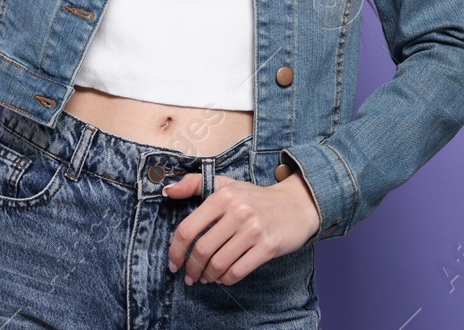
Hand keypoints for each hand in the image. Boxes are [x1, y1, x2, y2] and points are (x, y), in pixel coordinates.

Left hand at [162, 170, 320, 286]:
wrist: (296, 205)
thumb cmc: (255, 198)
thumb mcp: (226, 184)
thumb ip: (194, 184)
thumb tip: (167, 190)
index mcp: (222, 196)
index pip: (188, 229)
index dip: (175, 251)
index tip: (173, 263)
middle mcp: (238, 212)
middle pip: (202, 250)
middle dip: (191, 268)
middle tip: (189, 276)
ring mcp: (254, 230)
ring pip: (218, 263)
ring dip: (207, 276)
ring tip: (205, 278)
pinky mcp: (268, 247)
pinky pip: (238, 271)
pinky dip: (225, 279)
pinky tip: (222, 277)